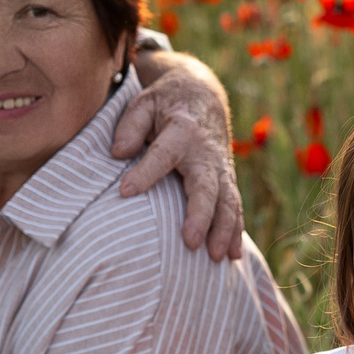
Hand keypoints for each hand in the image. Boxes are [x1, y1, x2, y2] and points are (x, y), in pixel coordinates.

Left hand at [114, 50, 242, 259]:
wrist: (203, 95)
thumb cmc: (165, 103)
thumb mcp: (143, 102)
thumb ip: (130, 126)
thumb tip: (118, 152)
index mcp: (181, 130)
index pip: (162, 154)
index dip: (145, 173)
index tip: (126, 191)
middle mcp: (205, 152)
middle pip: (206, 186)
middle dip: (200, 215)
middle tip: (191, 242)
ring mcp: (220, 168)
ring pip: (226, 201)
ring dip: (223, 230)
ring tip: (215, 257)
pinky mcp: (226, 180)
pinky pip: (234, 206)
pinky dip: (235, 231)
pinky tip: (232, 256)